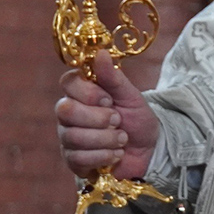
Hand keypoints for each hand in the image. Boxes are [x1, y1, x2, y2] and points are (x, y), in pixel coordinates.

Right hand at [55, 50, 158, 180]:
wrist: (148, 150)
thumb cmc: (136, 119)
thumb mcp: (130, 96)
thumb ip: (113, 77)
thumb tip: (100, 52)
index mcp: (82, 92)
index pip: (68, 83)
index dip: (88, 92)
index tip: (109, 100)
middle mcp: (70, 113)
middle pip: (65, 110)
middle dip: (97, 118)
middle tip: (117, 120)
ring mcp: (68, 137)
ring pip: (73, 136)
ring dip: (105, 139)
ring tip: (122, 139)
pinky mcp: (72, 161)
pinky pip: (78, 158)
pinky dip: (103, 156)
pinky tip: (115, 154)